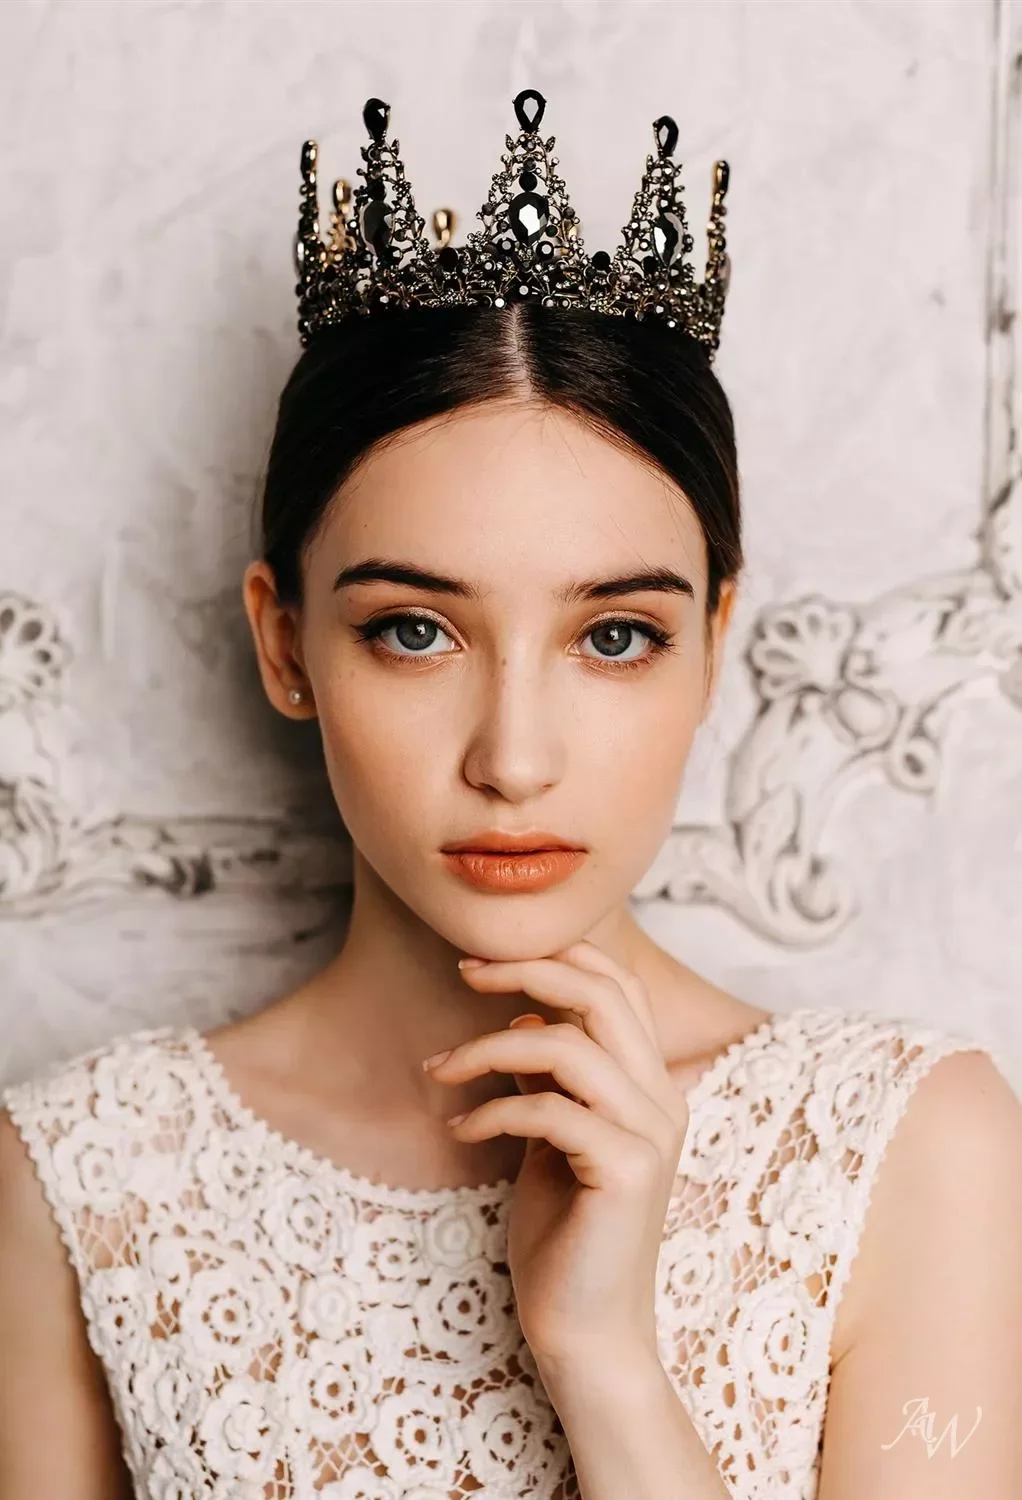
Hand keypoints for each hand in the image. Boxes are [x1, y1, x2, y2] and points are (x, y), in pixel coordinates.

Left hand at [421, 940, 688, 1368]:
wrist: (587, 1332)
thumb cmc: (565, 1235)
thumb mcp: (554, 1138)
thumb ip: (552, 1078)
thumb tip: (525, 1016)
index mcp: (651, 1084)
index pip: (619, 985)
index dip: (555, 957)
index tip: (484, 961)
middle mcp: (664, 1099)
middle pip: (601, 995)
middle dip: (524, 972)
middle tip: (462, 973)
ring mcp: (651, 1133)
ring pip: (567, 1047)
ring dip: (488, 1047)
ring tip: (438, 1069)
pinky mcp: (627, 1170)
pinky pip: (547, 1111)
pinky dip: (491, 1111)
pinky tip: (459, 1129)